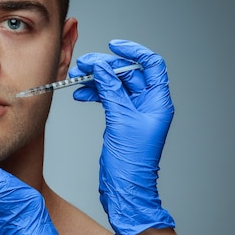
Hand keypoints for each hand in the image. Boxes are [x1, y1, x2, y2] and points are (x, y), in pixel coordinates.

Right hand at [69, 39, 174, 234]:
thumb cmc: (131, 160)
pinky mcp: (120, 120)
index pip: (151, 65)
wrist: (125, 188)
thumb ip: (111, 90)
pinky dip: (94, 93)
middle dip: (106, 67)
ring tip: (77, 79)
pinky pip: (108, 98)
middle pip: (128, 74)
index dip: (133, 52)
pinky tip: (81, 94)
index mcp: (158, 102)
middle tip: (84, 64)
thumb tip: (101, 66)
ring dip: (96, 80)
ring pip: (115, 86)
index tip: (113, 46)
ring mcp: (134, 113)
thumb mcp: (120, 119)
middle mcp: (148, 104)